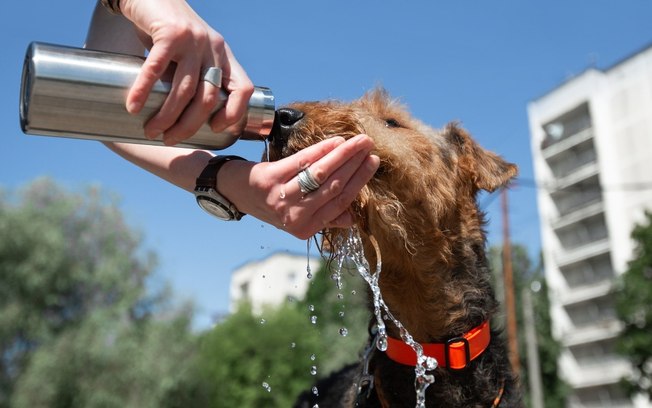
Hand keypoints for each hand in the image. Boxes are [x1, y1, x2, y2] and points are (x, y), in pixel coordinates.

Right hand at [119, 0, 252, 144]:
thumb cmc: (167, 29)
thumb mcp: (191, 52)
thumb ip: (193, 76)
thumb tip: (183, 116)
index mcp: (223, 55)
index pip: (243, 89)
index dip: (234, 113)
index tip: (215, 128)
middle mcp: (213, 48)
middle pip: (207, 99)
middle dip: (188, 125)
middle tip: (169, 139)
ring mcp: (193, 40)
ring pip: (183, 90)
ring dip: (166, 116)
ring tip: (151, 130)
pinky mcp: (169, 33)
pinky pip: (156, 69)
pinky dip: (143, 91)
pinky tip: (133, 106)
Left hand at [220, 135, 379, 239]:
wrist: (232, 191)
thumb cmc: (271, 201)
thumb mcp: (296, 216)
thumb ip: (324, 218)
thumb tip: (351, 218)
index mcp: (305, 229)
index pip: (340, 203)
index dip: (358, 181)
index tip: (372, 162)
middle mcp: (293, 217)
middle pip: (333, 187)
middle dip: (355, 164)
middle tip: (369, 145)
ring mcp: (281, 198)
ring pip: (320, 174)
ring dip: (342, 154)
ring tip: (357, 140)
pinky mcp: (269, 179)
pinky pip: (302, 162)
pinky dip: (321, 150)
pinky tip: (335, 141)